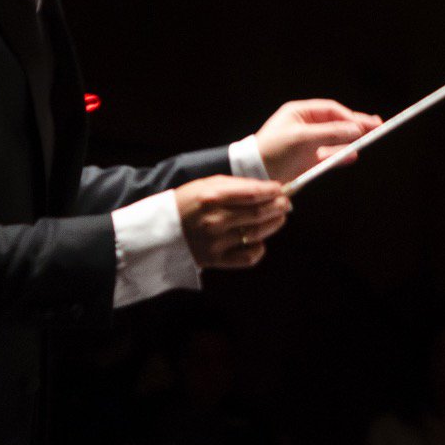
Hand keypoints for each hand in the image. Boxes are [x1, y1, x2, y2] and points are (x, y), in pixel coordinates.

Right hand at [175, 175, 289, 268]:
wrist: (159, 230)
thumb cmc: (187, 203)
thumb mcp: (206, 185)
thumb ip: (236, 186)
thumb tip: (267, 189)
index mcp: (211, 196)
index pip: (252, 193)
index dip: (271, 191)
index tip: (280, 189)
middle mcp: (215, 219)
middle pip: (258, 214)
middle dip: (277, 207)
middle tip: (285, 203)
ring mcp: (216, 241)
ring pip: (257, 233)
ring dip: (273, 224)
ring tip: (278, 218)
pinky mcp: (216, 259)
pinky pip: (248, 257)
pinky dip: (259, 248)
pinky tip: (259, 240)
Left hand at [253, 99, 382, 182]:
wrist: (254, 175)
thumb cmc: (273, 151)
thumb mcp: (302, 139)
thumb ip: (331, 133)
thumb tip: (356, 129)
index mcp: (299, 113)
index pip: (331, 111)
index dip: (350, 117)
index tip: (367, 125)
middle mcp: (304, 125)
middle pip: (336, 122)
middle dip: (356, 125)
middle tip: (378, 127)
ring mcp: (306, 143)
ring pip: (335, 139)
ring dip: (351, 140)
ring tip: (370, 139)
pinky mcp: (306, 160)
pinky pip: (329, 155)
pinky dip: (341, 155)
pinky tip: (353, 155)